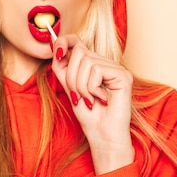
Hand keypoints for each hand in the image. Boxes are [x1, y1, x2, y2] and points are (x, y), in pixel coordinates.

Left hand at [51, 35, 133, 174]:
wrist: (102, 135)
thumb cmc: (89, 115)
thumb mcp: (69, 87)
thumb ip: (63, 66)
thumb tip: (54, 44)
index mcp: (93, 64)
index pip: (76, 41)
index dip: (64, 41)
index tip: (55, 52)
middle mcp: (105, 63)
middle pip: (79, 53)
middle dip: (72, 77)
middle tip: (79, 96)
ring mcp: (116, 68)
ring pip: (86, 62)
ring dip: (81, 86)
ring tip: (89, 99)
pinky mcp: (123, 75)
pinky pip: (96, 70)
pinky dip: (92, 88)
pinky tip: (101, 99)